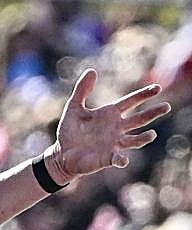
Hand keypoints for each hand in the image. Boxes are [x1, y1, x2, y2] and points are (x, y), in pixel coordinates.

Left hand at [49, 68, 171, 182]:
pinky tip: (122, 159)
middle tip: (167, 106)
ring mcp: (115, 143)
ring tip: (152, 134)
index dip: (143, 94)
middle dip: (153, 113)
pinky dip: (121, 159)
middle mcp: (117, 128)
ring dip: (144, 138)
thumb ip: (82, 90)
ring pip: (135, 140)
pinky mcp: (108, 158)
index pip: (131, 102)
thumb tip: (92, 71)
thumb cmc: (69, 131)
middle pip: (140, 119)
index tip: (157, 87)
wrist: (62, 153)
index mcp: (110, 114)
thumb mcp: (73, 108)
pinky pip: (118, 159)